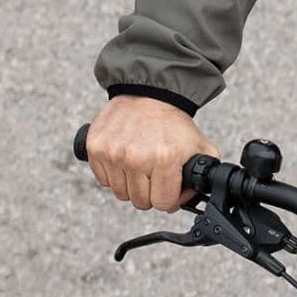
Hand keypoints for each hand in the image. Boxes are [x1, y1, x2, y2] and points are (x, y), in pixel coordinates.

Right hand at [87, 95, 212, 211]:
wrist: (148, 93)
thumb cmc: (172, 122)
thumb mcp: (199, 147)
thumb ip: (201, 177)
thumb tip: (191, 199)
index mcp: (164, 158)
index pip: (163, 203)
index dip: (169, 197)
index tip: (168, 186)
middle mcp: (136, 158)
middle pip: (140, 202)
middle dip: (150, 192)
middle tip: (153, 173)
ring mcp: (113, 153)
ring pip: (120, 193)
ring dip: (130, 184)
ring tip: (139, 164)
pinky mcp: (95, 148)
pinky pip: (103, 180)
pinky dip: (114, 174)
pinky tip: (124, 158)